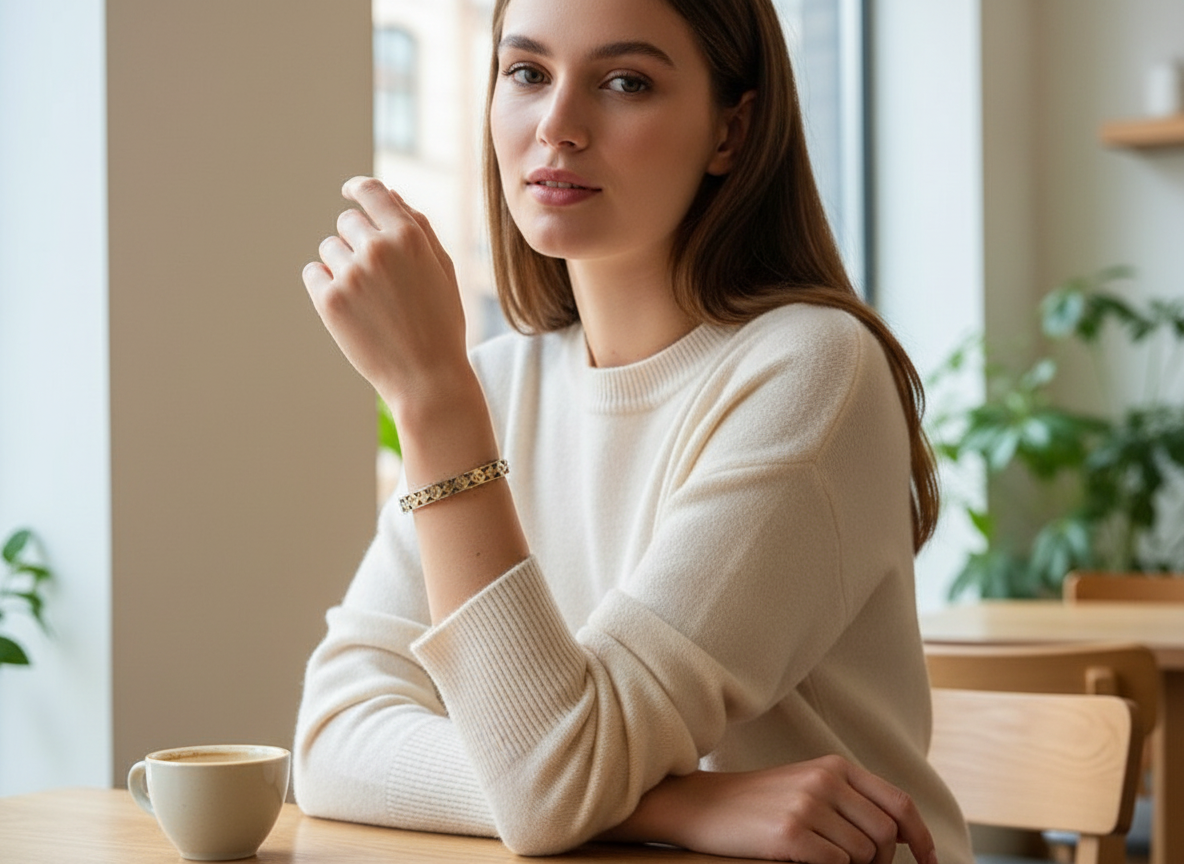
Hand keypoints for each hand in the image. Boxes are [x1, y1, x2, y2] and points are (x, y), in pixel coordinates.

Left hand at [302, 176, 470, 413]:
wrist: (428, 378)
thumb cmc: (441, 323)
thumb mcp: (442, 270)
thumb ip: (418, 227)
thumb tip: (391, 194)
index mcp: (409, 236)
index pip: (371, 191)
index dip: (357, 188)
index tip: (349, 193)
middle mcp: (378, 249)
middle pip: (347, 222)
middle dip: (357, 240)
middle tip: (378, 277)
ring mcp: (351, 275)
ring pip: (329, 248)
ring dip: (342, 265)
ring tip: (369, 299)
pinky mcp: (329, 301)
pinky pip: (313, 273)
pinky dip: (325, 285)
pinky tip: (350, 307)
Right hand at [603, 755, 936, 863]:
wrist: (703, 805)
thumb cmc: (759, 804)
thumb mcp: (807, 786)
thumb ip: (849, 801)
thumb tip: (897, 839)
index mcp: (834, 766)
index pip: (899, 803)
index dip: (921, 837)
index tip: (929, 860)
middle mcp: (826, 781)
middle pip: (885, 836)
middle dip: (878, 861)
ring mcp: (808, 806)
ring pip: (863, 855)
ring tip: (817, 857)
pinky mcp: (790, 835)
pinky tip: (801, 859)